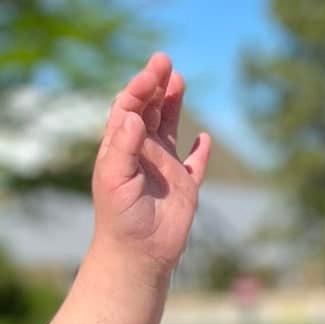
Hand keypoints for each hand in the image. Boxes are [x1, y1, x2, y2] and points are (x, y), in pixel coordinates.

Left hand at [91, 53, 210, 275]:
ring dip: (173, 105)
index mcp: (122, 146)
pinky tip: (202, 138)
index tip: (153, 73)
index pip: (129, 107)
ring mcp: (165, 169)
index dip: (140, 87)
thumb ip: (124, 147)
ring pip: (170, 129)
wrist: (138, 253)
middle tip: (166, 62)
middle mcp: (143, 152)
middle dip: (156, 86)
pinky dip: (200, 152)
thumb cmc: (119, 217)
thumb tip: (134, 117)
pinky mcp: (186, 188)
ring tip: (180, 81)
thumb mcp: (114, 178)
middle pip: (149, 110)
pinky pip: (195, 165)